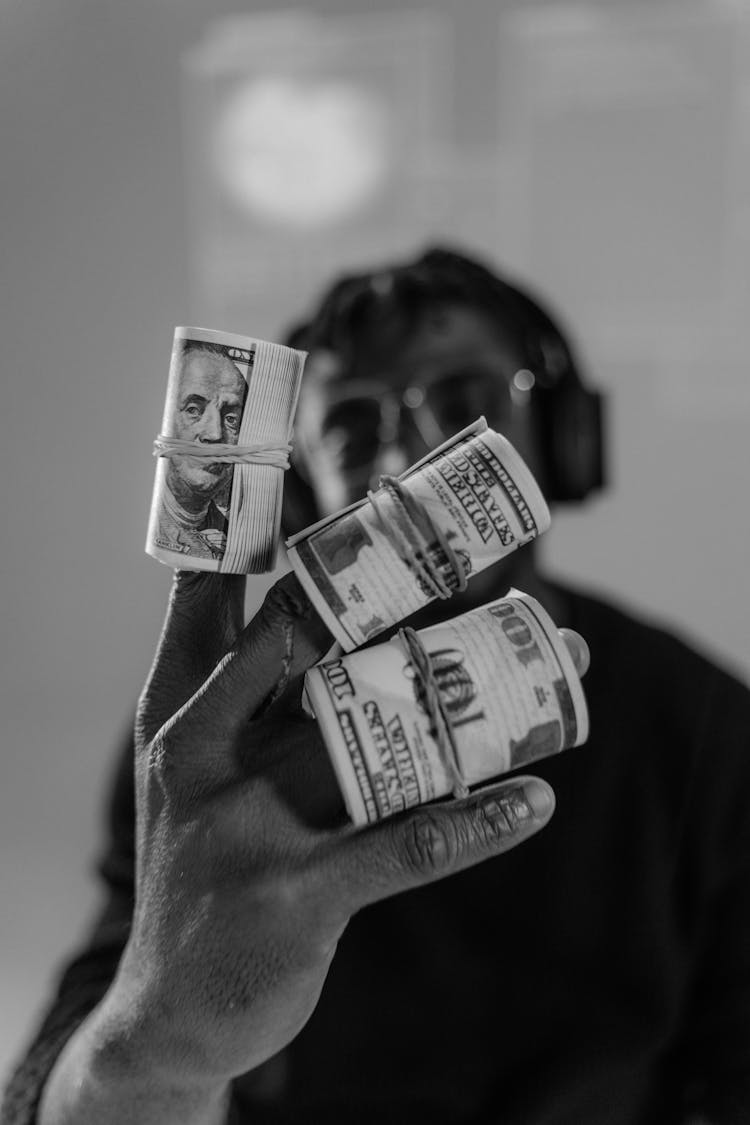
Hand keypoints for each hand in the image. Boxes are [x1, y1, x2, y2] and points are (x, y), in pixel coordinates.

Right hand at [111, 570, 555, 1088]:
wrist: (165, 1012)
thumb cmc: (193, 871)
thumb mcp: (196, 777)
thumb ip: (248, 706)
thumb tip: (325, 636)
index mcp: (177, 711)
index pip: (228, 604)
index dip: (289, 549)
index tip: (360, 506)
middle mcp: (206, 751)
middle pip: (315, 649)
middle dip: (406, 602)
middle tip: (492, 577)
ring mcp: (247, 825)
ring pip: (380, 737)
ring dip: (477, 702)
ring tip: (553, 667)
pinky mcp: (298, 896)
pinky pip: (406, 847)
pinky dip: (478, 822)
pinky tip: (535, 800)